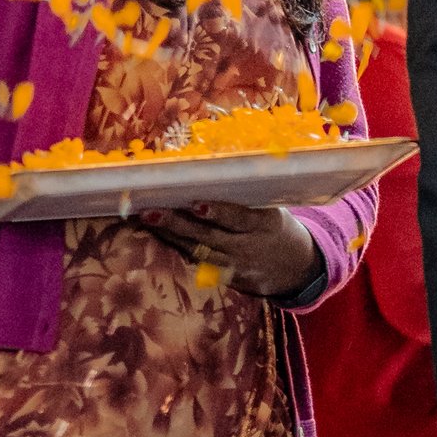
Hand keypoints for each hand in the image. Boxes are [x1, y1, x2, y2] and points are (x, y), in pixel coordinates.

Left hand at [142, 200, 321, 297]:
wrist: (291, 266)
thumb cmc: (272, 223)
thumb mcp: (271, 208)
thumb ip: (246, 194)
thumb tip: (213, 161)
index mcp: (266, 224)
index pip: (240, 218)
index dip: (219, 212)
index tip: (196, 204)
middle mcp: (249, 247)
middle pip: (210, 236)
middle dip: (179, 224)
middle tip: (152, 211)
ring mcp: (234, 264)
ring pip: (197, 249)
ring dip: (170, 234)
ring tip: (145, 218)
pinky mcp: (223, 275)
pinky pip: (195, 259)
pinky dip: (174, 244)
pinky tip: (154, 231)